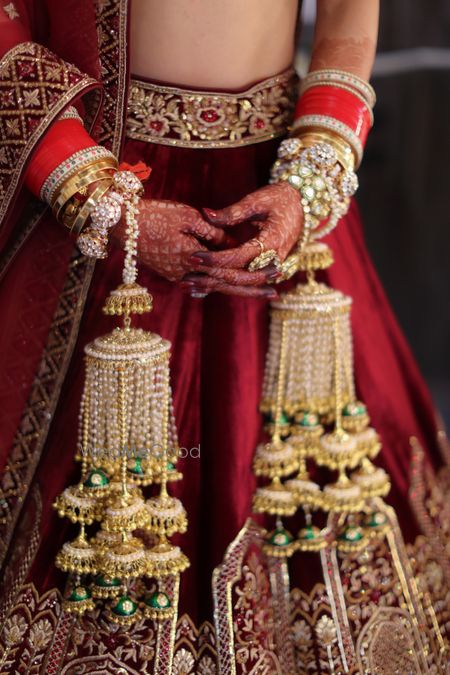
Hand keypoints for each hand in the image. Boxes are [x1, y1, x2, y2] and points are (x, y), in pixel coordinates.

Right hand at [113, 197, 279, 297]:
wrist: (119, 224)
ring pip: (213, 287)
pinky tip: (229, 286)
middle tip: (275, 292)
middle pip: (225, 286)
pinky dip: (216, 284)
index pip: (230, 272)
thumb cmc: (153, 214)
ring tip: (258, 290)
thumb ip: (214, 233)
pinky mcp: (171, 273)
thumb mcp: (188, 217)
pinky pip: (199, 282)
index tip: (275, 273)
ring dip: (236, 288)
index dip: (254, 274)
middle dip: (251, 289)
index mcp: (193, 259)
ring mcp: (177, 277)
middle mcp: (186, 274)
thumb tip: (233, 244)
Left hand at [188, 183, 302, 278]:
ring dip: (215, 285)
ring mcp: (273, 266)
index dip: (215, 259)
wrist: (303, 205)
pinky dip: (225, 283)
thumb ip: (232, 212)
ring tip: (190, 286)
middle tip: (185, 278)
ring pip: (242, 283)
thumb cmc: (280, 198)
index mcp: (272, 242)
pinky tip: (204, 285)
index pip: (239, 257)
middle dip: (211, 278)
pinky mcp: (268, 268)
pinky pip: (246, 280)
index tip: (193, 256)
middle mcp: (274, 259)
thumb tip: (206, 214)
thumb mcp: (256, 200)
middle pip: (239, 277)